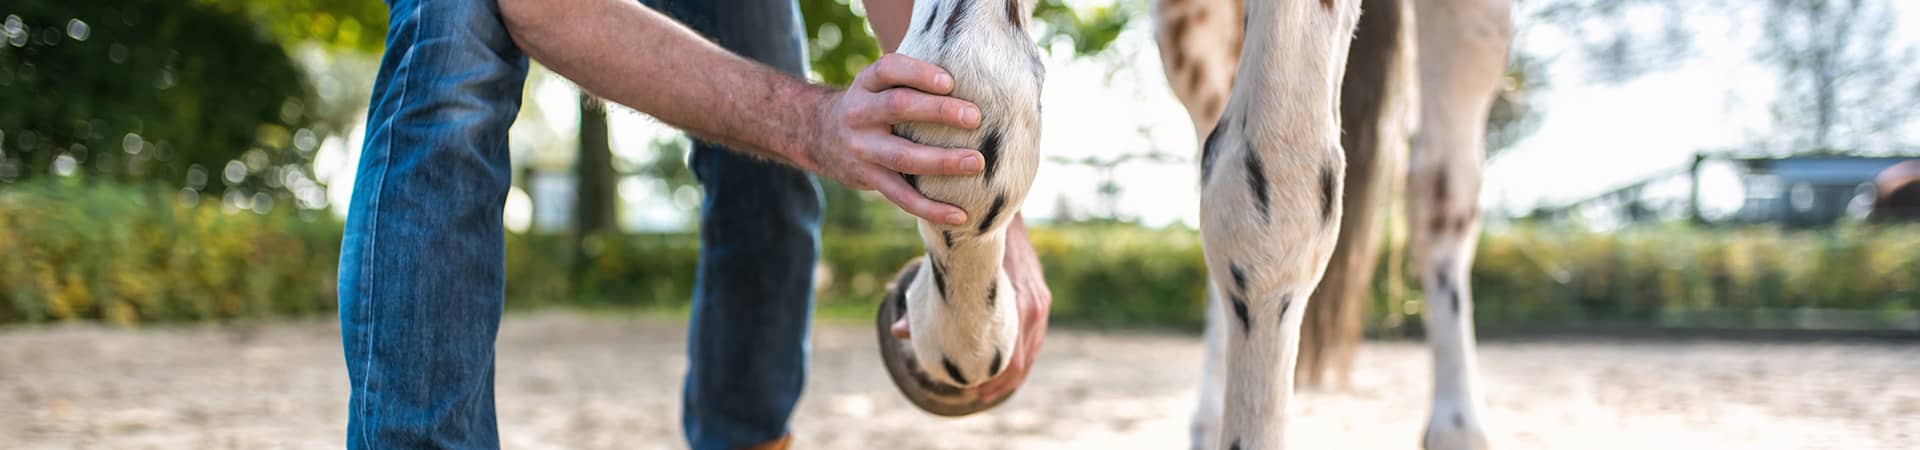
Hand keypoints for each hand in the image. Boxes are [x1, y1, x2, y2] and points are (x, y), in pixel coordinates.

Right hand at [797, 53, 984, 224]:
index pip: (889, 69)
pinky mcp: (868, 178)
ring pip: (902, 156)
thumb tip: (973, 82)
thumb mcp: (878, 84)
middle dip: (938, 111)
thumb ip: (911, 80)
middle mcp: (860, 113)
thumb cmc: (872, 105)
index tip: (949, 81)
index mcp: (866, 83)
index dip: (918, 73)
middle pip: (897, 107)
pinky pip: (901, 196)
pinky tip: (960, 215)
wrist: (820, 135)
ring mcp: (862, 148)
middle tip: (974, 117)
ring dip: (942, 160)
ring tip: (977, 162)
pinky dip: (931, 208)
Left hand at [890, 215, 1050, 400]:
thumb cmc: (968, 239)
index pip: (1012, 359)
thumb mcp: (947, 269)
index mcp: (1017, 304)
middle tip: (976, 396)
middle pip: (1022, 360)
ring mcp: (1039, 300)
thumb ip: (925, 300)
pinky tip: (1003, 361)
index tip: (973, 392)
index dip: (993, 381)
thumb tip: (899, 331)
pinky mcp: (1039, 295)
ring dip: (1010, 371)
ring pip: (1030, 350)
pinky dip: (1019, 352)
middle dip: (1000, 382)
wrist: (997, 203)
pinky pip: (1033, 335)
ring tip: (987, 386)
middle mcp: (1033, 305)